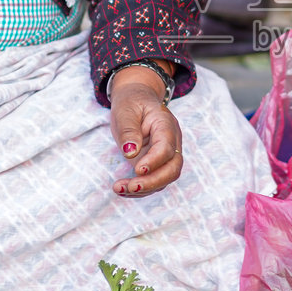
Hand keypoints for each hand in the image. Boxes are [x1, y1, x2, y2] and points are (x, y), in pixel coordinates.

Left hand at [109, 66, 183, 197]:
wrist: (137, 100)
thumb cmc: (131, 104)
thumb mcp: (125, 111)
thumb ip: (128, 130)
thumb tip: (130, 153)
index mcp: (166, 124)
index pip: (166, 147)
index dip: (154, 161)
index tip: (138, 170)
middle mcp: (172, 141)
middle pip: (173, 168)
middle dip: (153, 182)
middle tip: (130, 187)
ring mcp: (167, 155)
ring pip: (166, 178)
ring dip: (145, 188)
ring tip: (118, 188)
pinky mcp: (158, 164)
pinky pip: (155, 181)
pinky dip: (140, 189)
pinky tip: (122, 189)